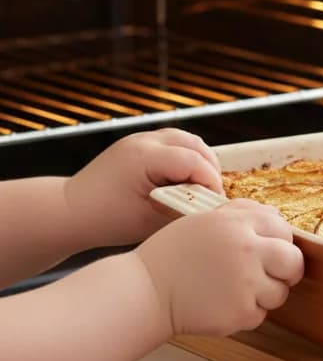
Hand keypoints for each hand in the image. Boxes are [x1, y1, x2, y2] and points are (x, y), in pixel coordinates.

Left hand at [65, 129, 223, 246]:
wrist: (70, 211)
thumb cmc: (105, 219)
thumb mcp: (149, 221)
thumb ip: (183, 210)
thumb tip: (209, 207)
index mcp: (143, 157)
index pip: (194, 161)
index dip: (211, 182)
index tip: (215, 203)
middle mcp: (142, 141)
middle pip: (195, 144)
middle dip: (209, 169)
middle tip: (210, 195)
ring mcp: (139, 139)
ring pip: (187, 139)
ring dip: (200, 160)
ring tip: (200, 187)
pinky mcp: (138, 144)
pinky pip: (174, 143)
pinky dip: (186, 157)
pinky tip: (185, 179)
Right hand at [135, 200, 304, 337]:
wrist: (145, 291)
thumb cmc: (173, 255)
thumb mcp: (204, 220)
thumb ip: (242, 215)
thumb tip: (276, 217)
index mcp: (237, 224)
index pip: (283, 229)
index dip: (280, 241)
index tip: (271, 250)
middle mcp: (247, 251)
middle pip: (294, 262)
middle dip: (289, 270)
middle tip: (273, 274)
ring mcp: (246, 284)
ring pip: (280, 293)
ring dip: (265, 294)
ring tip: (235, 289)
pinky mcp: (240, 313)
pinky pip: (260, 315)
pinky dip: (245, 313)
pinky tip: (222, 303)